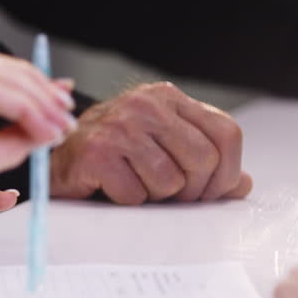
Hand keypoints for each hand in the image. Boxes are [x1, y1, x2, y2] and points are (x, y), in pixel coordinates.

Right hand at [50, 82, 251, 203]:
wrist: (56, 156)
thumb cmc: (113, 154)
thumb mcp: (163, 146)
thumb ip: (205, 161)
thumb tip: (242, 185)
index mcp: (166, 97)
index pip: (226, 132)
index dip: (227, 171)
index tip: (211, 190)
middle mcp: (144, 105)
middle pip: (203, 159)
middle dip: (193, 190)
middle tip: (172, 196)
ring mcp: (118, 127)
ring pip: (170, 181)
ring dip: (156, 196)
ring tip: (136, 185)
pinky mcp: (96, 153)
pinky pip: (136, 195)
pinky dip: (127, 201)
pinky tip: (112, 187)